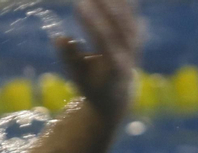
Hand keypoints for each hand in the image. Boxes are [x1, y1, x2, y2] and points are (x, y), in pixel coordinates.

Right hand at [54, 0, 142, 118]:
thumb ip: (70, 60)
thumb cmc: (92, 87)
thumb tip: (59, 38)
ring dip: (115, 1)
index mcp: (115, 68)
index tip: (79, 5)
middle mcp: (129, 55)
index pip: (105, 40)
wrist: (117, 97)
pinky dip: (125, 3)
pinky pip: (132, 16)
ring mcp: (135, 45)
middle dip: (104, 6)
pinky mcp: (137, 37)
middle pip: (119, 25)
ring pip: (128, 18)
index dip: (92, 22)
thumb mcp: (78, 78)